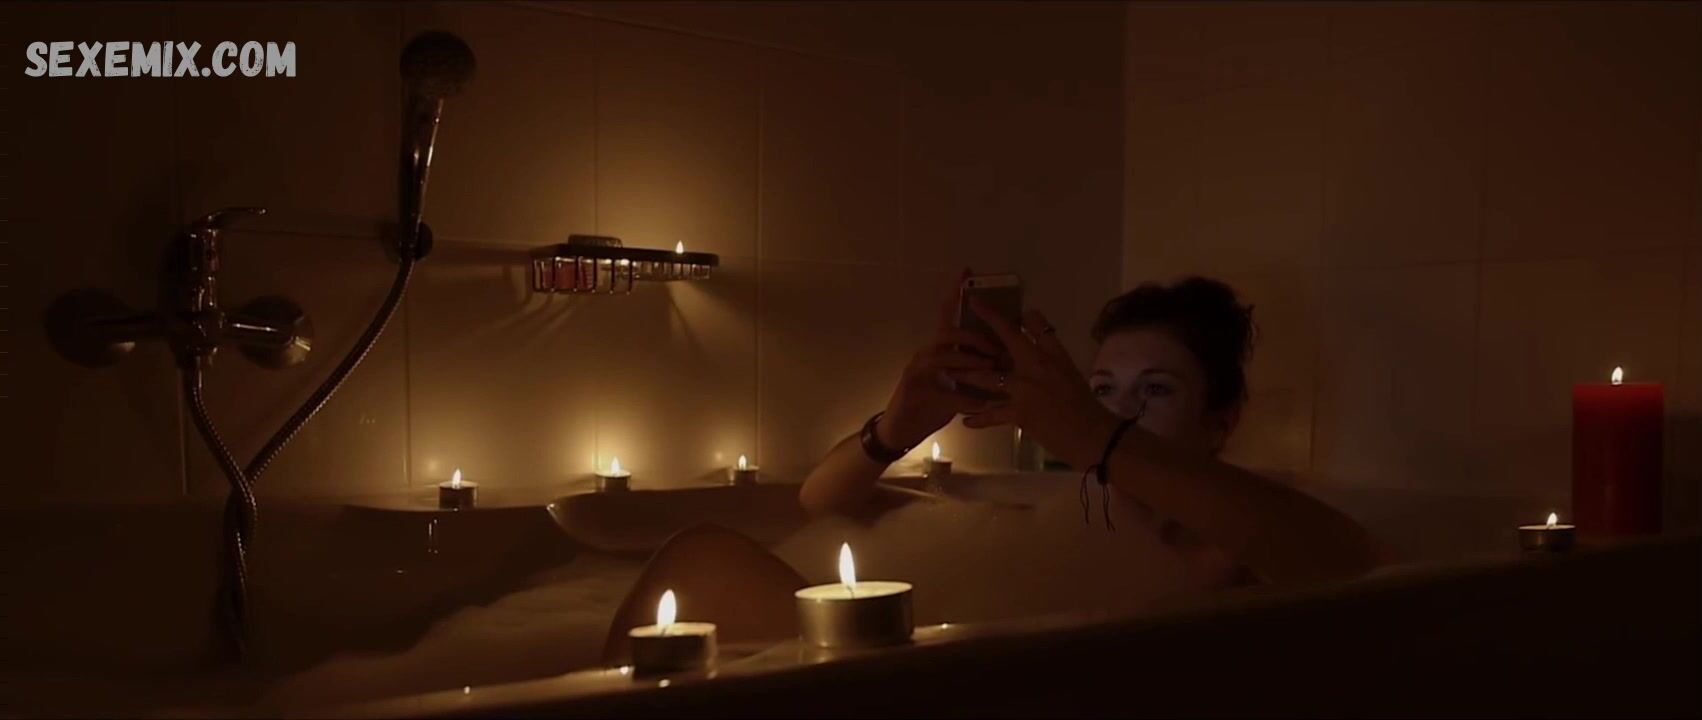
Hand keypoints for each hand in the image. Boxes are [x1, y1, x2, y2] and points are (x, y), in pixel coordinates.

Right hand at [876, 270, 1002, 449]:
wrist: (899, 430)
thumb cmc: (930, 403)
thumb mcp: (952, 381)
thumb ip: (970, 366)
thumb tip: (1002, 355)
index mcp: (936, 348)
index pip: (945, 315)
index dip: (954, 293)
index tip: (967, 271)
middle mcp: (924, 354)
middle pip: (947, 333)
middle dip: (973, 336)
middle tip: (995, 347)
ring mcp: (917, 373)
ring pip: (943, 358)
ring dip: (968, 361)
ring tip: (990, 367)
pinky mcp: (915, 394)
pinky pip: (945, 394)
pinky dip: (965, 399)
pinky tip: (982, 405)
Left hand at [951, 302, 1120, 468]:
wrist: (1091, 433)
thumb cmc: (1081, 402)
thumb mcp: (1067, 368)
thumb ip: (1048, 344)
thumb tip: (1030, 317)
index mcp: (1048, 354)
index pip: (1024, 327)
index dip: (997, 314)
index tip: (978, 301)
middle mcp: (1034, 367)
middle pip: (1001, 347)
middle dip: (978, 337)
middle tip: (955, 336)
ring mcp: (1025, 390)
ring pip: (988, 379)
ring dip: (967, 376)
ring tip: (951, 374)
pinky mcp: (1020, 414)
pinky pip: (993, 415)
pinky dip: (979, 419)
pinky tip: (965, 421)